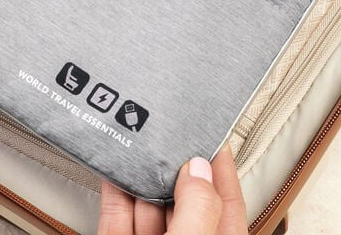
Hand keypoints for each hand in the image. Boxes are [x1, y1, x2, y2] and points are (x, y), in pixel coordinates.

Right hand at [97, 146, 246, 234]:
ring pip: (148, 202)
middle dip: (174, 163)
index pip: (226, 202)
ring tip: (139, 140)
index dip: (221, 165)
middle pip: (183, 197)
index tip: (211, 132)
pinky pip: (118, 210)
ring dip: (142, 172)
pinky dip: (115, 186)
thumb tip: (197, 169)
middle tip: (168, 129)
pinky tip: (113, 164)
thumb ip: (198, 209)